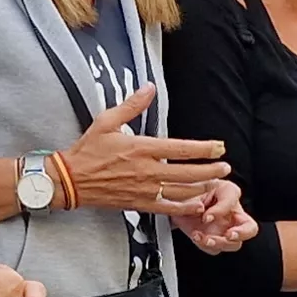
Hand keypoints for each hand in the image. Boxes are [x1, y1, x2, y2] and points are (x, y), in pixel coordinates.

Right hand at [60, 88, 230, 213]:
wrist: (71, 180)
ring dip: (202, 187)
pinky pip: (168, 208)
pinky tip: (197, 205)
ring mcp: (145, 190)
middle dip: (211, 170)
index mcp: (142, 148)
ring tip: (216, 183)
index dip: (204, 149)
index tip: (219, 147)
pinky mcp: (139, 204)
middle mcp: (147, 170)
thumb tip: (149, 87)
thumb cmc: (88, 150)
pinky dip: (185, 208)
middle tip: (225, 167)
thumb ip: (132, 105)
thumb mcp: (107, 120)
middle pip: (188, 172)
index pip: (182, 148)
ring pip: (182, 191)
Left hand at [174, 179, 257, 253]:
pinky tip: (196, 236)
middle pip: (250, 228)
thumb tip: (207, 215)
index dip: (220, 211)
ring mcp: (224, 228)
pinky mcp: (214, 239)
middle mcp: (231, 212)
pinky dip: (205, 246)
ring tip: (204, 239)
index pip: (232, 200)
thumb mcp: (191, 188)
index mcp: (228, 192)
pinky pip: (215, 249)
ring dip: (220, 243)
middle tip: (229, 235)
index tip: (206, 216)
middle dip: (241, 233)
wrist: (172, 200)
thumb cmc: (185, 189)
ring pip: (234, 244)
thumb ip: (200, 199)